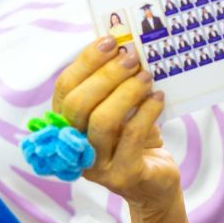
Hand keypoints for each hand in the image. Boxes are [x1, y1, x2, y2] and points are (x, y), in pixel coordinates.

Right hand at [53, 38, 179, 210]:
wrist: (155, 181)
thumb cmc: (136, 138)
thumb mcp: (122, 109)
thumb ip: (115, 84)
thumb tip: (124, 45)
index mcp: (67, 125)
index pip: (64, 89)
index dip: (85, 62)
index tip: (109, 41)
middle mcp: (74, 146)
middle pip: (78, 105)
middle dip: (106, 76)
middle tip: (131, 58)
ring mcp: (96, 165)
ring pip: (102, 121)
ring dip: (126, 92)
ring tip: (146, 77)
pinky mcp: (122, 175)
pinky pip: (131, 137)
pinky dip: (146, 112)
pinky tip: (158, 98)